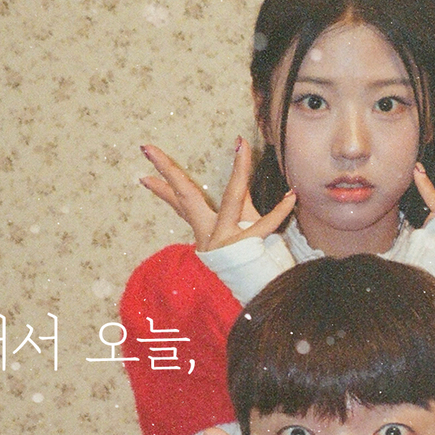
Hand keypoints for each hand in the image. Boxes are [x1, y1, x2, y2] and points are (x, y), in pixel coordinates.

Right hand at [139, 138, 296, 250]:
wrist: (257, 288)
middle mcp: (210, 233)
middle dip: (169, 171)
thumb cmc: (246, 257)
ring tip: (242, 146)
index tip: (142, 175)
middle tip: (149, 149)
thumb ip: (238, 201)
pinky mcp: (247, 246)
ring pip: (231, 200)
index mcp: (204, 229)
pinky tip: (291, 195)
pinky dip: (280, 211)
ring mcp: (227, 239)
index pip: (178, 204)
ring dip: (239, 172)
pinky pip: (266, 225)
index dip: (161, 189)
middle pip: (187, 197)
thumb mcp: (237, 227)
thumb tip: (239, 177)